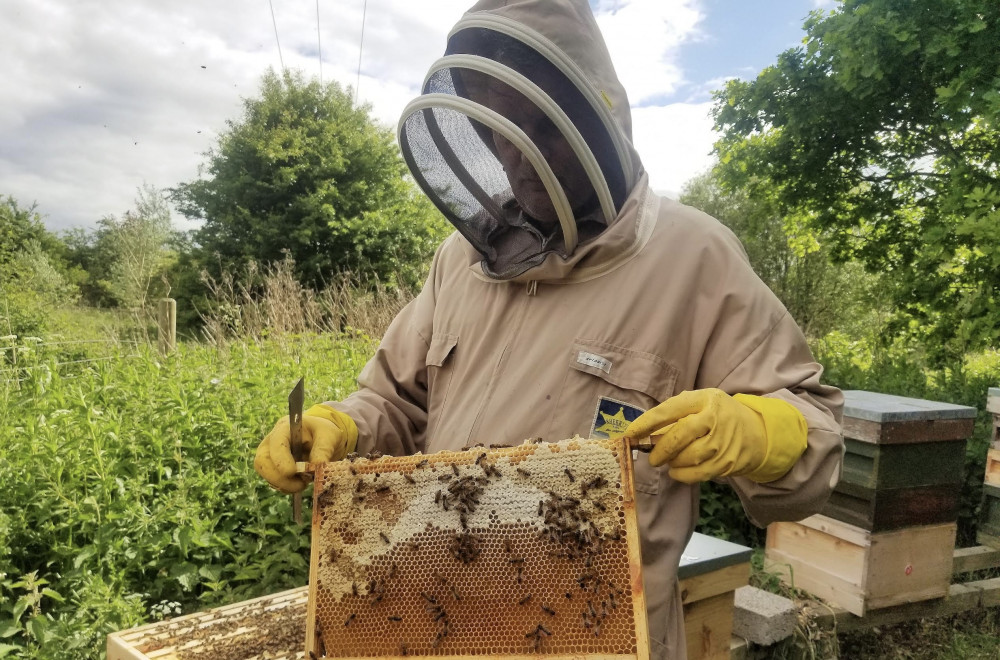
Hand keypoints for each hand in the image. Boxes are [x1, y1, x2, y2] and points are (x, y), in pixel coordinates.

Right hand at [254, 405, 357, 492]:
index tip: (294, 472)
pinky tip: (300, 483)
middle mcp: (271, 442)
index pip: (276, 444)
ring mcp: (269, 456)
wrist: (321, 438)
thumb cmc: (323, 433)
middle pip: (262, 462)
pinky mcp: (272, 469)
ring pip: (266, 475)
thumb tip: (317, 466)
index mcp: (285, 428)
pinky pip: (273, 483)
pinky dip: (287, 487)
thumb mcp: (329, 436)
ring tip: (305, 482)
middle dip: (280, 478)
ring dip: (285, 485)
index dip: (281, 460)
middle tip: (301, 484)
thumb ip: (323, 449)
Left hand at [623, 388, 806, 483]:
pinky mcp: (727, 462)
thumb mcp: (700, 403)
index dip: (646, 423)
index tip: (630, 434)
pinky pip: (697, 474)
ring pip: (687, 457)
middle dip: (660, 449)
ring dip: (672, 462)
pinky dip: (682, 475)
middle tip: (651, 457)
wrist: (756, 432)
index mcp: (704, 399)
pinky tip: (677, 471)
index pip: (669, 410)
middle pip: (679, 436)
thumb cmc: (718, 415)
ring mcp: (723, 441)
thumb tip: (644, 434)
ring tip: (669, 461)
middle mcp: (714, 418)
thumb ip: (675, 414)